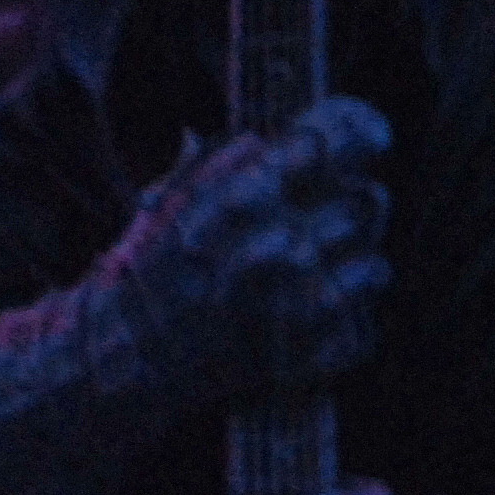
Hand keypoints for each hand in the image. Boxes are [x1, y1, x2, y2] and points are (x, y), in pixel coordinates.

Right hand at [103, 96, 390, 406]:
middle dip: (343, 206)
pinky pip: (365, 316)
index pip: (341, 139)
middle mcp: (284, 246)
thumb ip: (226, 162)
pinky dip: (340, 316)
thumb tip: (278, 136)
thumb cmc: (143, 276)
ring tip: (303, 273)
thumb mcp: (169, 200)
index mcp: (245, 197)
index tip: (361, 140)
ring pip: (374, 259)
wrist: (120, 362)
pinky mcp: (317, 350)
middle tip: (313, 221)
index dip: (356, 131)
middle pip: (367, 199)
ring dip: (345, 263)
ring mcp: (304, 303)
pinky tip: (301, 313)